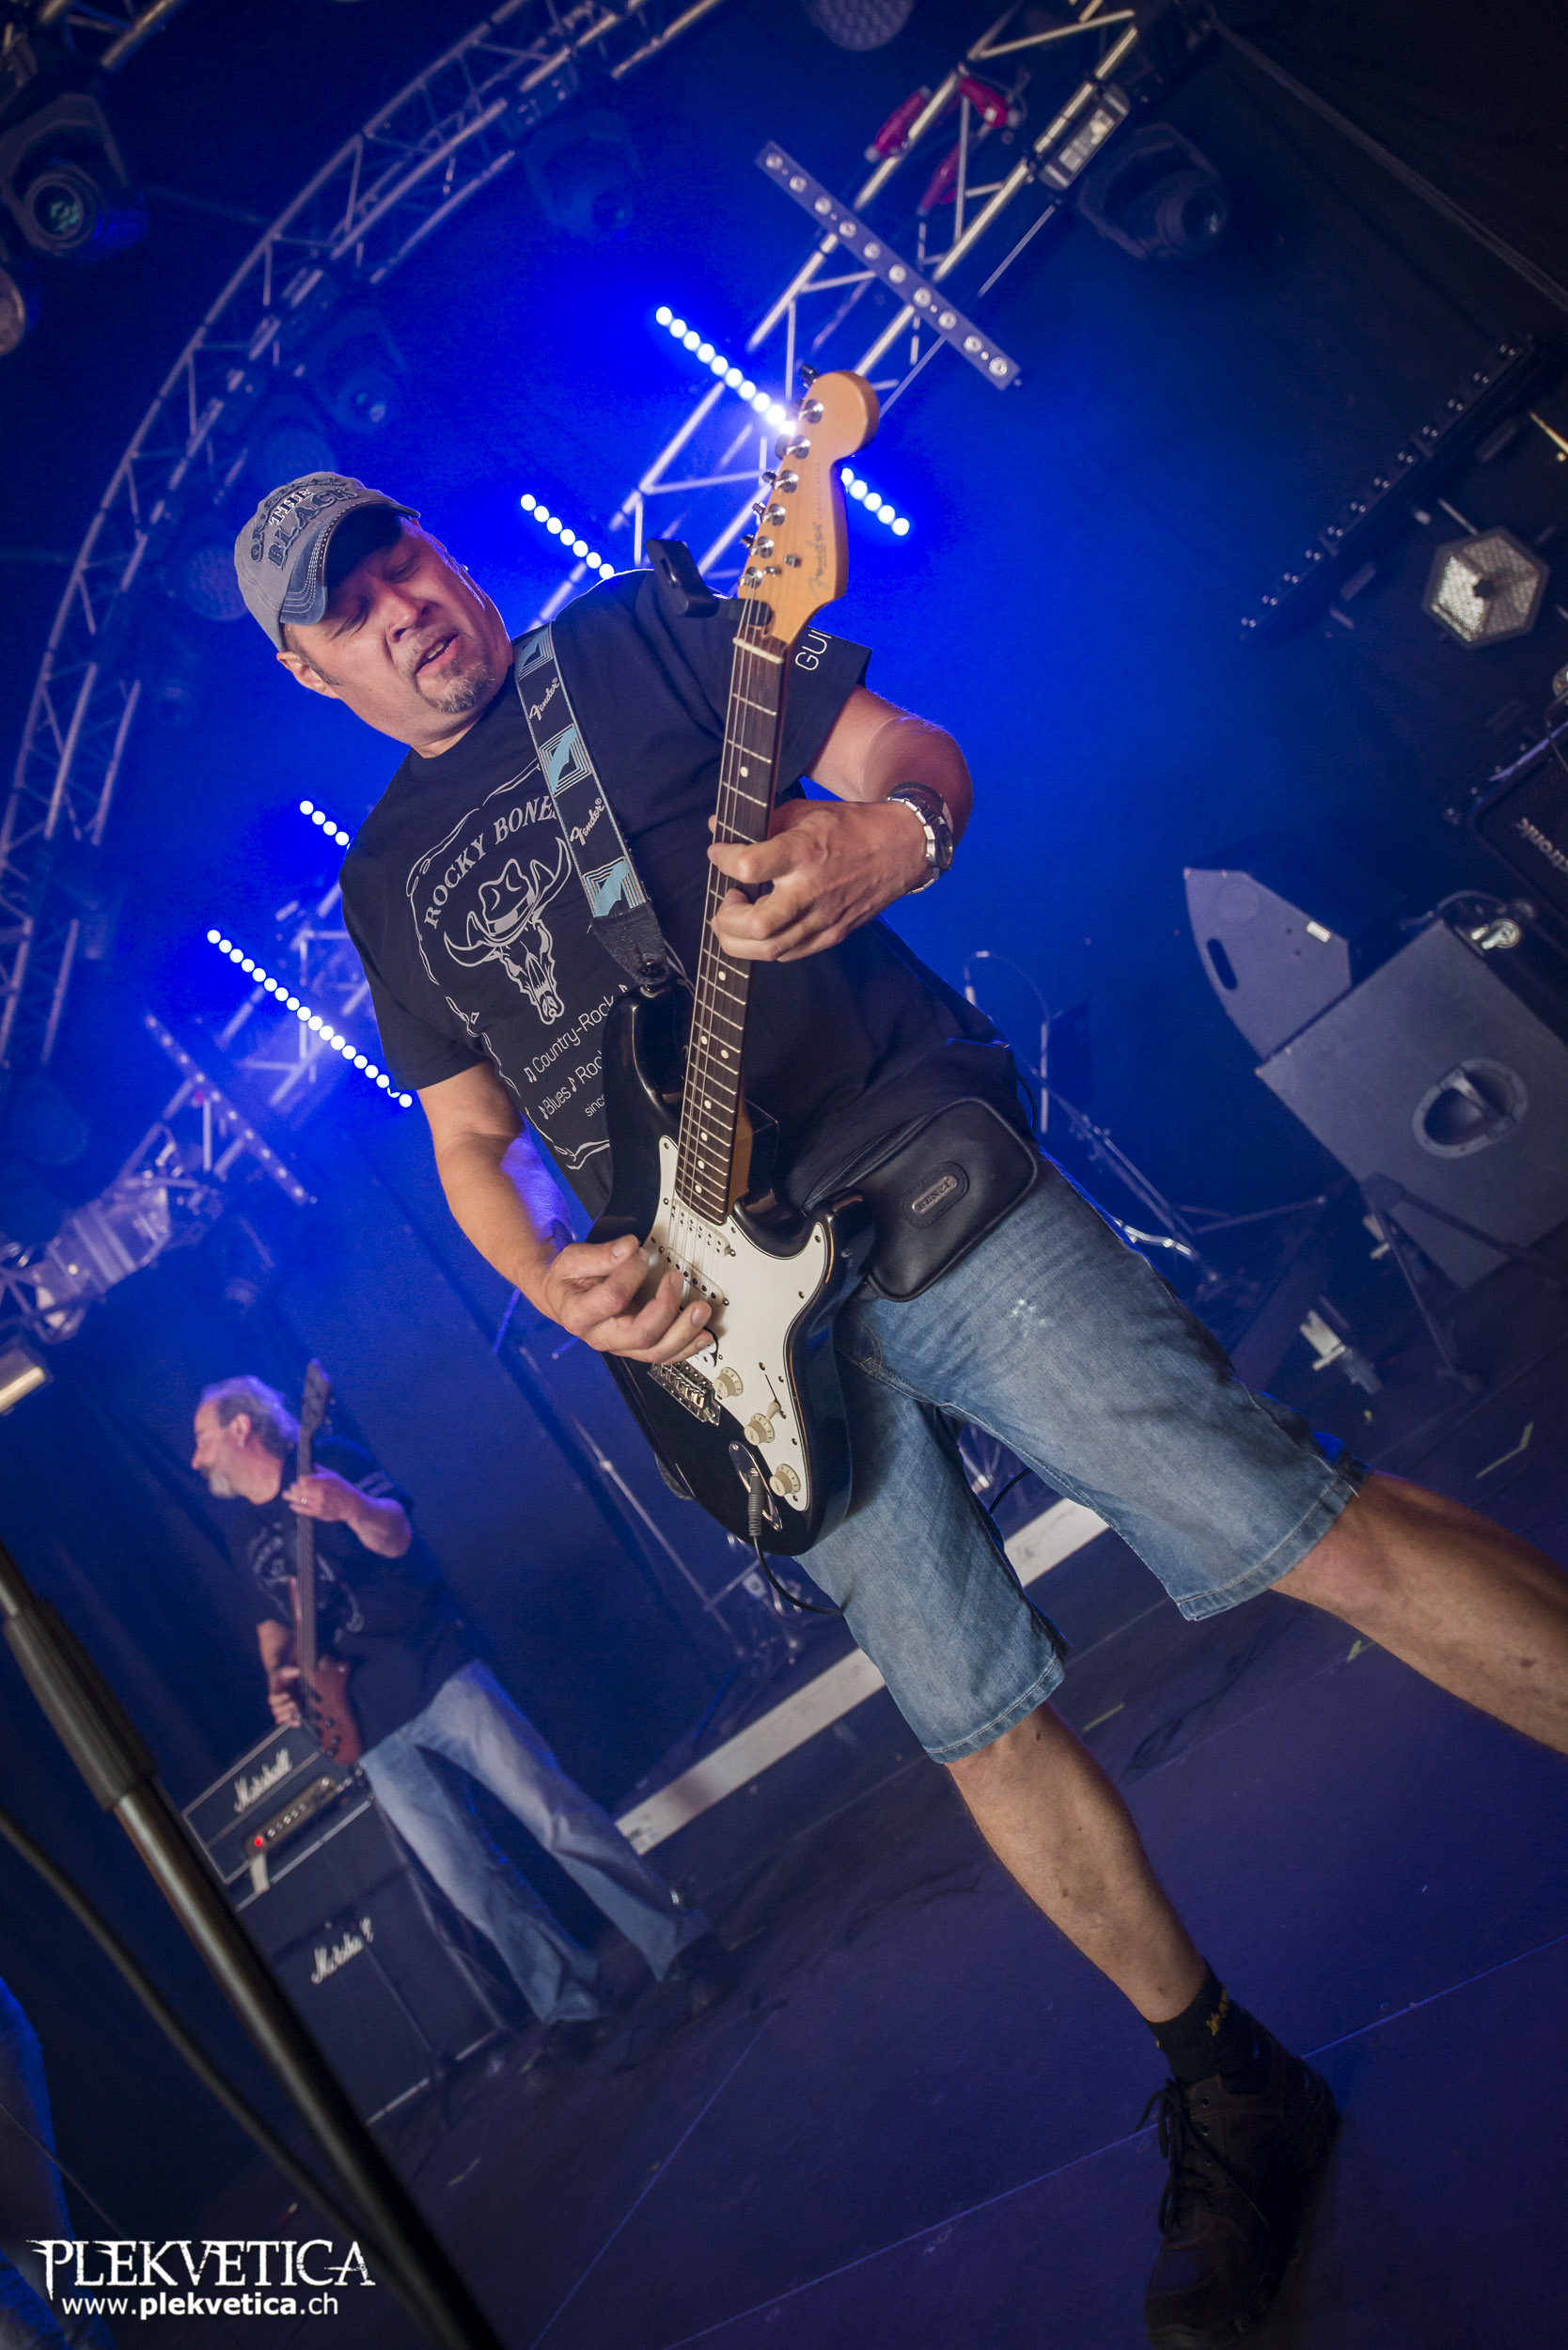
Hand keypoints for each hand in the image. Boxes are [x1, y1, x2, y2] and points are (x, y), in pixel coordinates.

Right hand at [267, 1667, 301, 1727]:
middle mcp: (276, 1703)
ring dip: (288, 1717)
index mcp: (273, 1693)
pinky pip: (287, 1721)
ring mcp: (281, 1709)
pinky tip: (299, 1722)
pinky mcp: (288, 1712)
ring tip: (297, 1714)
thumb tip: (297, 1671)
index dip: (280, 1698)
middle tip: (295, 1703)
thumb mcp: (286, 1670)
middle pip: (275, 1710)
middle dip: (285, 1708)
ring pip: (279, 1718)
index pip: (272, 1699)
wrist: (284, 1681)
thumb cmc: (284, 1675)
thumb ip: (290, 1670)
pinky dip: (292, 1723)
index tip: (288, 1694)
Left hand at [283, 1469, 358, 1522]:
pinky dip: (296, 1507)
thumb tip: (310, 1464)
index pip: (303, 1479)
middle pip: (298, 1489)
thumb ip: (320, 1471)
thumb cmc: (344, 1488)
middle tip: (292, 1486)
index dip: (300, 1479)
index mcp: (322, 1482)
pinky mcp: (317, 1513)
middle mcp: (318, 1493)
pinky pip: (303, 1510)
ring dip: (290, 1496)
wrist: (352, 1505)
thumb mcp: (334, 1476)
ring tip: (285, 1494)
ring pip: (298, 1499)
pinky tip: (292, 1505)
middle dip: (294, 1487)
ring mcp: (317, 1503)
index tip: (300, 1479)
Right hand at [540, 1234, 712, 1363]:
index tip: (640, 1253)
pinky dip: (686, 1347)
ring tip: (701, 1310)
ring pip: (656, 1352)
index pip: (613, 1298)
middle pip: (640, 1335)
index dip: (631, 1273)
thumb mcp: (572, 1260)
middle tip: (677, 1279)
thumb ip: (601, 1254)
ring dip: (684, 1333)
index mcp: (579, 1314)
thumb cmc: (569, 1279)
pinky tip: (703, 1336)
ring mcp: (620, 1345)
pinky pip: (663, 1354)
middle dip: (666, 1308)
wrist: (563, 1299)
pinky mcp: (636, 1346)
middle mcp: (600, 1337)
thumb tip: (628, 1247)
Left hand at [707, 797, 928, 962]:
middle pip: (757, 925)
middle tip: (727, 900)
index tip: (718, 853)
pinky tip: (762, 928)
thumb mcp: (805, 812)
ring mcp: (823, 918)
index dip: (722, 860)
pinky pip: (789, 954)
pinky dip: (765, 946)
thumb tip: (716, 828)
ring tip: (735, 919)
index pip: (748, 866)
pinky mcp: (833, 935)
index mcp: (804, 852)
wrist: (900, 849)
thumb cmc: (851, 827)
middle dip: (727, 919)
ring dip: (739, 941)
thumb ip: (760, 822)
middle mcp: (811, 890)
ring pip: (770, 950)